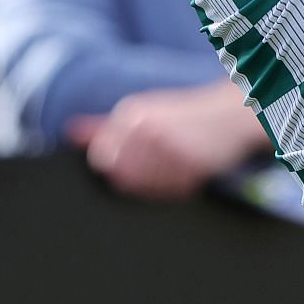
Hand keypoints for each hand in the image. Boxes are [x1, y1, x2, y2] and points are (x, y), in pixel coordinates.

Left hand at [65, 81, 270, 200]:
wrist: (232, 115)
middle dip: (136, 174)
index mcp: (132, 113)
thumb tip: (72, 132)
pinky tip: (186, 170)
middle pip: (119, 174)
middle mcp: (146, 129)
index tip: (136, 156)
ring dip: (157, 181)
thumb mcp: (143, 112)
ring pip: (142, 185)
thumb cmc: (184, 114)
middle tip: (160, 161)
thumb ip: (104, 125)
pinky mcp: (189, 165)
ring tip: (174, 163)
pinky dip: (175, 187)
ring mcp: (167, 148)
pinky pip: (168, 191)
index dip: (116, 163)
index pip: (101, 156)